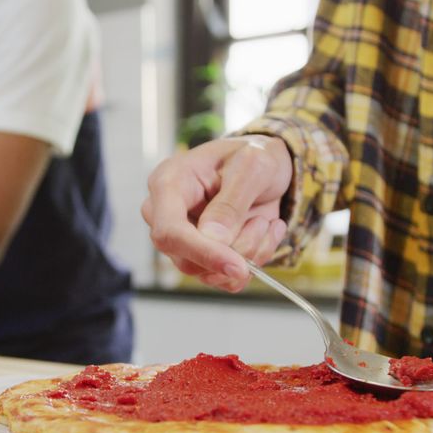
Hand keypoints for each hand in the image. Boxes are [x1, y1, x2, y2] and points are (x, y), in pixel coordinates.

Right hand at [142, 135, 292, 291]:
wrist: (264, 166)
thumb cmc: (252, 155)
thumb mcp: (252, 165)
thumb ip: (231, 202)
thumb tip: (213, 238)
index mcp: (168, 183)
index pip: (169, 231)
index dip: (201, 252)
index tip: (237, 265)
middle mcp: (167, 215)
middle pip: (187, 259)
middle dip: (235, 251)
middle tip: (263, 222)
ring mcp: (182, 238)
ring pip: (209, 273)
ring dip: (249, 254)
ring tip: (264, 220)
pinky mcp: (201, 255)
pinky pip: (224, 277)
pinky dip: (254, 261)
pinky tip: (263, 231)